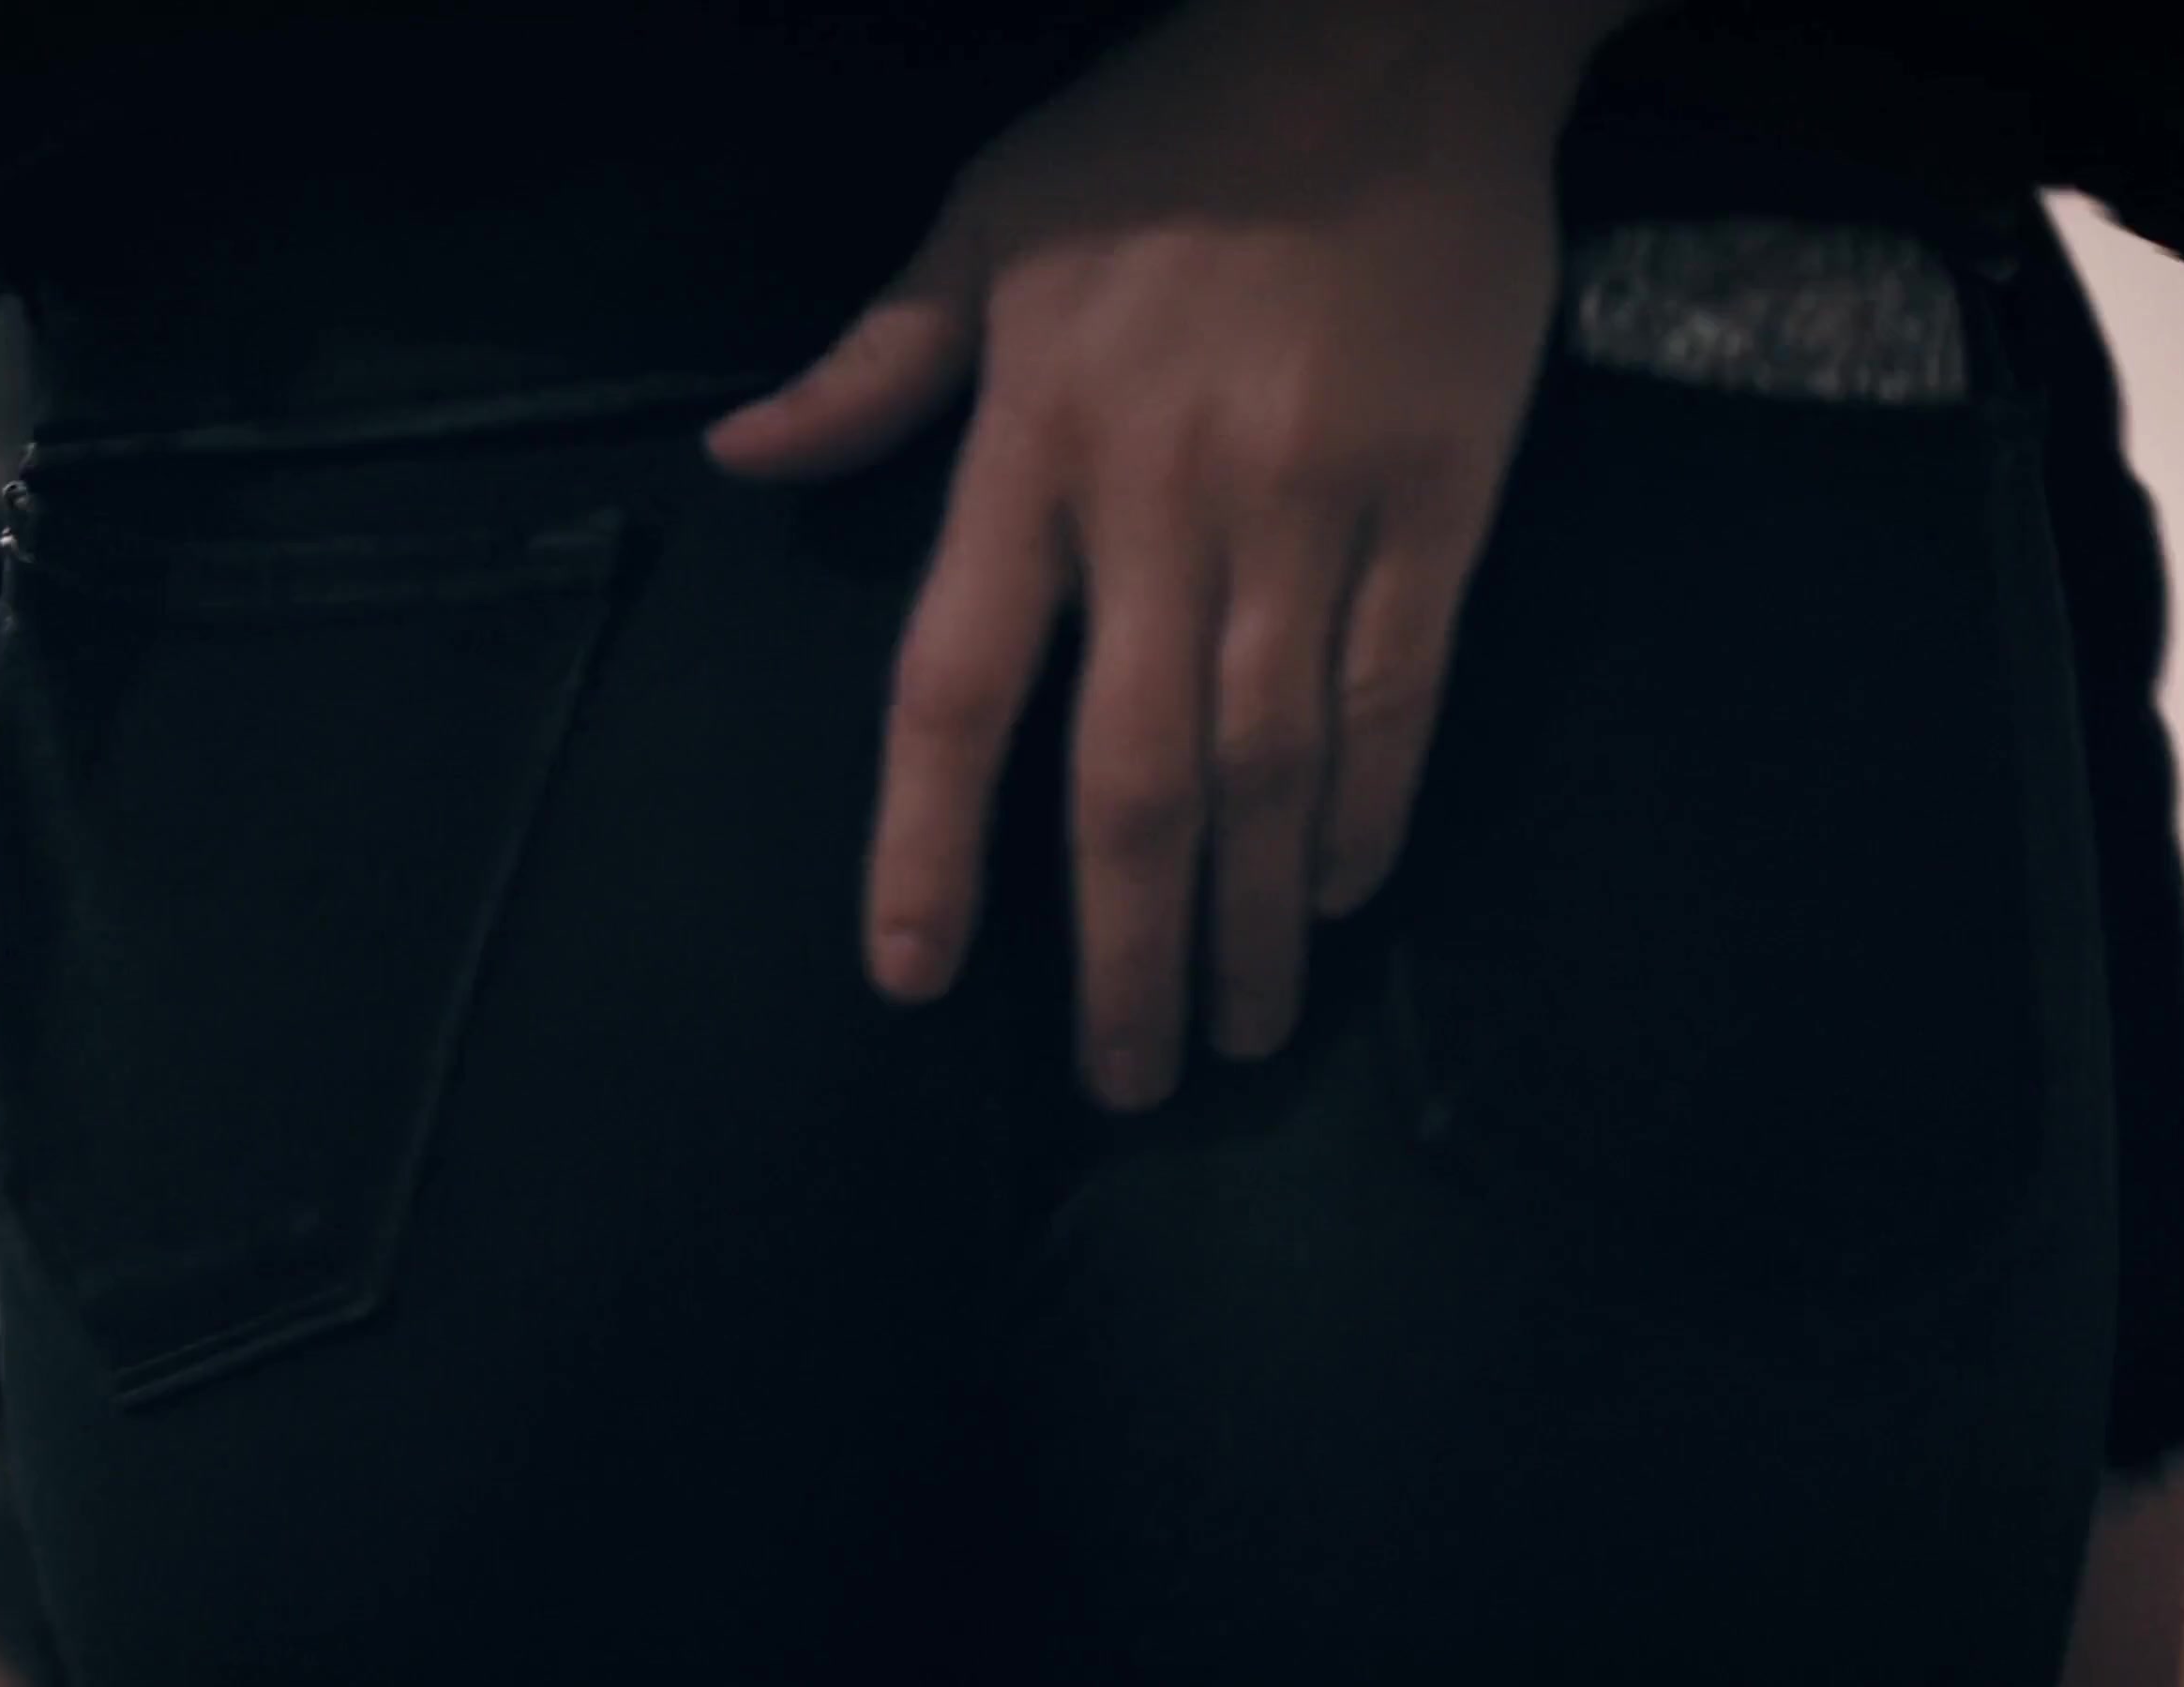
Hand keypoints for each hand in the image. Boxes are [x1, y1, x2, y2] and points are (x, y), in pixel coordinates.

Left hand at [707, 1, 1640, 1111]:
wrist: (1391, 31)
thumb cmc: (1167, 134)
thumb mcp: (985, 219)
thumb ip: (877, 365)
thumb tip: (743, 455)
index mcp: (1036, 442)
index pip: (957, 683)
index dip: (929, 844)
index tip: (915, 975)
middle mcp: (1166, 501)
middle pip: (1133, 774)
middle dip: (1124, 950)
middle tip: (1127, 1084)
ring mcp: (1314, 506)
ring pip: (1273, 761)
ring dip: (1251, 918)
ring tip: (1239, 1033)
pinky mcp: (1440, 496)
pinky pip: (1401, 685)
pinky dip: (1370, 804)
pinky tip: (1340, 895)